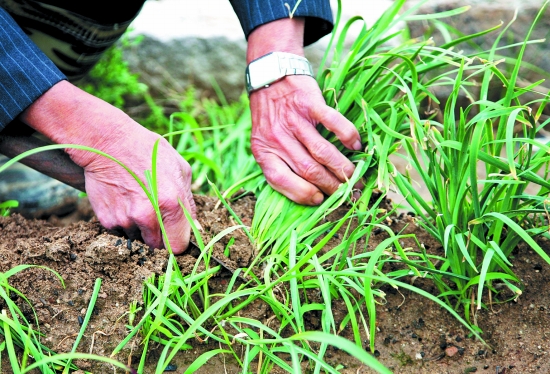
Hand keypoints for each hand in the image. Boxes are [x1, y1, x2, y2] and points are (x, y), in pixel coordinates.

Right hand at [20, 81, 194, 253]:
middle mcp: (148, 216)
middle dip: (158, 236)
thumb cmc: (148, 152)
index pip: (178, 246)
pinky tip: (123, 201)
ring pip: (138, 240)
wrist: (107, 143)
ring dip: (139, 229)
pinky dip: (123, 223)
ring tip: (136, 202)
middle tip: (154, 214)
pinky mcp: (107, 220)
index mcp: (171, 204)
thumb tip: (195, 229)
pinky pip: (120, 232)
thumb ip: (189, 204)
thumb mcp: (180, 170)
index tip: (174, 234)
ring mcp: (126, 220)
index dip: (177, 241)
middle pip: (157, 247)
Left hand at [247, 18, 361, 204]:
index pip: (280, 180)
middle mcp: (277, 137)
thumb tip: (307, 192)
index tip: (319, 200)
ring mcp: (294, 120)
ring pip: (322, 152)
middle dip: (331, 186)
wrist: (270, 77)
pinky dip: (347, 135)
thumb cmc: (270, 117)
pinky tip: (356, 146)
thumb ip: (278, 163)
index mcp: (263, 151)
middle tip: (346, 192)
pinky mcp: (309, 103)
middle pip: (308, 170)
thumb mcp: (263, 142)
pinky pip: (332, 122)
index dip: (302, 194)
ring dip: (342, 167)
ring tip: (354, 176)